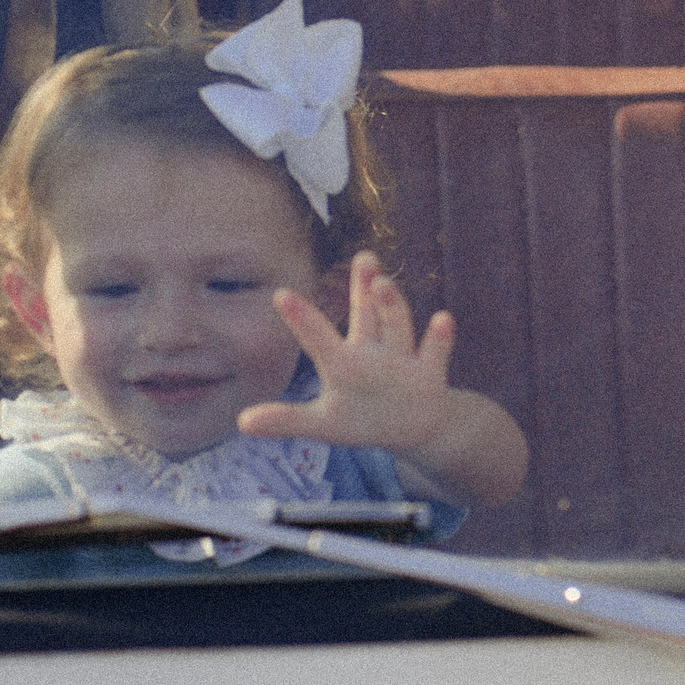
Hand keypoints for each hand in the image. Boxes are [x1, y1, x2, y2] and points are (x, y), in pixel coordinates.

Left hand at [240, 252, 456, 458]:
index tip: (281, 294)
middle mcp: (372, 351)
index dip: (302, 319)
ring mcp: (402, 360)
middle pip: (367, 315)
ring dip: (392, 306)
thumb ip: (286, 420)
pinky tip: (443, 319)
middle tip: (362, 258)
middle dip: (364, 289)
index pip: (319, 337)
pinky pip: (434, 355)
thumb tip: (241, 423)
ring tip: (382, 285)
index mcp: (342, 361)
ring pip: (397, 328)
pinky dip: (439, 339)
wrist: (411, 426)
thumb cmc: (360, 419)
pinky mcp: (429, 375)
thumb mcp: (324, 424)